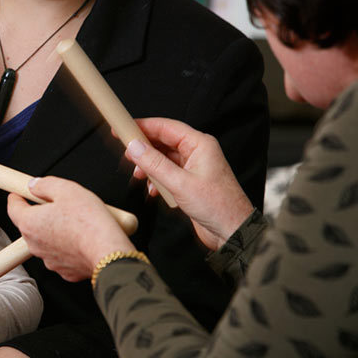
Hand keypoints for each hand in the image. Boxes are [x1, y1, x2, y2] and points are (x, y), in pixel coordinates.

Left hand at [7, 177, 134, 281]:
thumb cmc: (89, 223)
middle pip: (30, 224)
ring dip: (55, 230)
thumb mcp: (67, 189)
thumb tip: (35, 185)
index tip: (19, 193)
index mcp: (30, 223)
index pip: (13, 208)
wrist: (108, 252)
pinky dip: (67, 246)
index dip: (16, 197)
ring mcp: (49, 259)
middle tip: (57, 204)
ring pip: (46, 240)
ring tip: (74, 222)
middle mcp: (35, 244)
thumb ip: (45, 184)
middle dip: (40, 213)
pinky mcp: (64, 270)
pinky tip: (81, 238)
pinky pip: (61, 254)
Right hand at [125, 117, 254, 249]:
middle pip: (163, 142)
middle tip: (126, 152)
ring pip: (163, 159)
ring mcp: (193, 168)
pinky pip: (167, 174)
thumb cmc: (219, 206)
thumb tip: (135, 147)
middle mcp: (197, 153)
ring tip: (138, 174)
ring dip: (149, 166)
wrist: (233, 231)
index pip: (166, 127)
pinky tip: (152, 189)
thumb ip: (154, 164)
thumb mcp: (180, 183)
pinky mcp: (189, 182)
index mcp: (200, 144)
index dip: (143, 126)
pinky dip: (156, 179)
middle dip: (144, 148)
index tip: (124, 127)